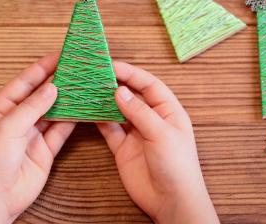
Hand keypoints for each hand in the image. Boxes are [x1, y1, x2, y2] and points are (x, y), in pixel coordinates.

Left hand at [0, 54, 75, 223]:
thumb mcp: (9, 127)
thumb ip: (32, 106)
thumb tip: (52, 87)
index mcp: (1, 108)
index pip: (24, 81)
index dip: (42, 67)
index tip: (60, 55)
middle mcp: (17, 118)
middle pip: (41, 94)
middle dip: (58, 81)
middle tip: (77, 67)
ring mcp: (32, 133)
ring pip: (53, 111)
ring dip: (67, 99)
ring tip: (84, 84)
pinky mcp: (45, 149)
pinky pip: (61, 130)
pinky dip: (72, 119)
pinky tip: (83, 108)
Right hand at [98, 61, 218, 223]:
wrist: (171, 201)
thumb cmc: (177, 165)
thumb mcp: (161, 133)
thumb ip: (140, 112)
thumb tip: (120, 91)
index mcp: (168, 111)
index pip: (149, 85)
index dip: (131, 73)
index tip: (112, 65)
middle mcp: (151, 118)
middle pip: (131, 95)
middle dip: (115, 84)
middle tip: (95, 74)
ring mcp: (135, 133)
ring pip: (117, 111)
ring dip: (104, 100)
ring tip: (88, 88)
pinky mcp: (122, 147)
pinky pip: (108, 129)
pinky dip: (98, 119)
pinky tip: (87, 110)